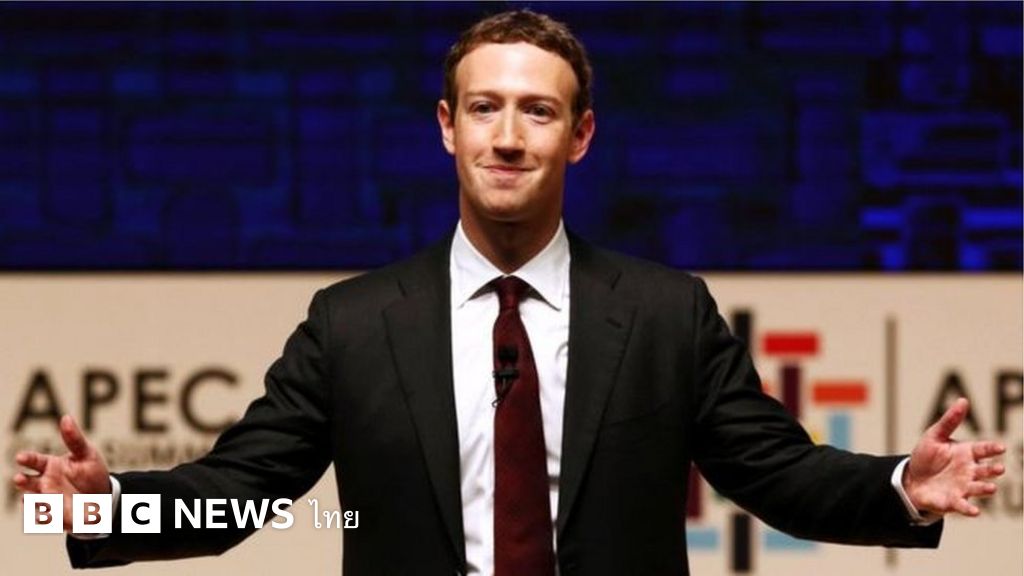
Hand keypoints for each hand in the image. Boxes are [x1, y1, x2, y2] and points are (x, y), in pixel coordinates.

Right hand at [13, 414, 111, 530]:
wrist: (104, 497)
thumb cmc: (90, 472)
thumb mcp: (86, 453)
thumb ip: (74, 439)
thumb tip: (66, 417)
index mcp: (50, 466)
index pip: (35, 461)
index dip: (27, 459)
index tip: (20, 457)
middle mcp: (45, 483)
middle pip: (28, 482)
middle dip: (23, 481)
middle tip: (19, 478)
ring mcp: (49, 500)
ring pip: (34, 501)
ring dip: (31, 500)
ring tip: (29, 499)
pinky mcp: (57, 516)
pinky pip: (47, 519)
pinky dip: (44, 518)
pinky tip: (44, 517)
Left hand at [904, 397, 1005, 516]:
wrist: (911, 479)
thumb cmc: (926, 456)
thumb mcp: (935, 436)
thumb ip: (950, 420)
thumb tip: (963, 400)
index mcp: (967, 453)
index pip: (983, 449)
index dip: (992, 449)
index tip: (1000, 448)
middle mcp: (969, 471)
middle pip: (985, 470)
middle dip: (992, 470)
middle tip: (998, 468)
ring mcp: (963, 487)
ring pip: (978, 488)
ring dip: (985, 488)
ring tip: (991, 488)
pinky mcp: (954, 501)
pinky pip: (963, 506)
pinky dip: (969, 509)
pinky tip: (975, 511)